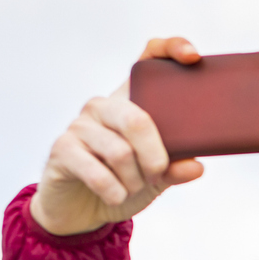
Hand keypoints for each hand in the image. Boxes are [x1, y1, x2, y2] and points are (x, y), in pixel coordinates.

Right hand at [29, 37, 206, 235]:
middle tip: (156, 175)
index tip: (193, 57)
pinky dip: (114, 191)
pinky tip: (116, 196)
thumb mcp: (156, 177)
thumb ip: (174, 168)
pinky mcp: (62, 148)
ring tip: (132, 188)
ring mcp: (80, 125)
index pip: (148, 57)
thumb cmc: (122, 184)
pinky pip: (98, 172)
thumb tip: (196, 166)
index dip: (171, 49)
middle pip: (138, 120)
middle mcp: (104, 105)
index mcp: (131, 101)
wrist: (80, 210)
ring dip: (134, 181)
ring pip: (120, 152)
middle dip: (155, 158)